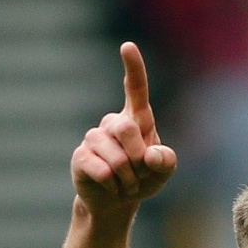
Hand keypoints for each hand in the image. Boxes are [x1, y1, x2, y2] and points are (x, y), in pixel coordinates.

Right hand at [71, 42, 176, 218]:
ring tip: (126, 183)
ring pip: (117, 158)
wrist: (116, 201)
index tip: (128, 46)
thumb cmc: (143, 179)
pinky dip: (114, 186)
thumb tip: (151, 154)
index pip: (135, 90)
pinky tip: (111, 186)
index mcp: (136, 120)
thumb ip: (166, 161)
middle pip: (127, 129)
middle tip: (140, 174)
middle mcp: (113, 123)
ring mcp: (94, 138)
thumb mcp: (162, 172)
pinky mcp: (80, 157)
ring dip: (129, 179)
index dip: (133, 68)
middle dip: (139, 159)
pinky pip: (103, 172)